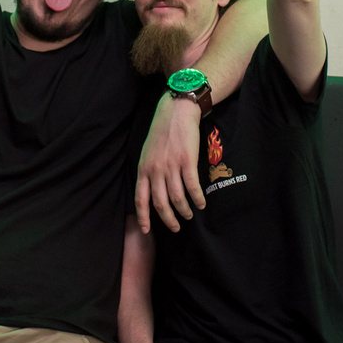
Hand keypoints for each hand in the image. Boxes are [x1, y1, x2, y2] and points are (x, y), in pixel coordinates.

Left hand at [134, 93, 204, 233]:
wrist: (177, 112)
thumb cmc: (162, 132)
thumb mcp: (147, 152)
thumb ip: (148, 171)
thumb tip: (151, 191)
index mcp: (144, 168)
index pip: (140, 199)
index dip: (144, 217)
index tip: (147, 230)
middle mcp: (155, 170)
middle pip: (161, 203)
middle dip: (168, 219)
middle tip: (176, 227)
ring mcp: (171, 166)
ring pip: (177, 198)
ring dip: (184, 211)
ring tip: (190, 215)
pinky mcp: (187, 162)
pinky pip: (192, 187)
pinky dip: (197, 199)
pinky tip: (201, 204)